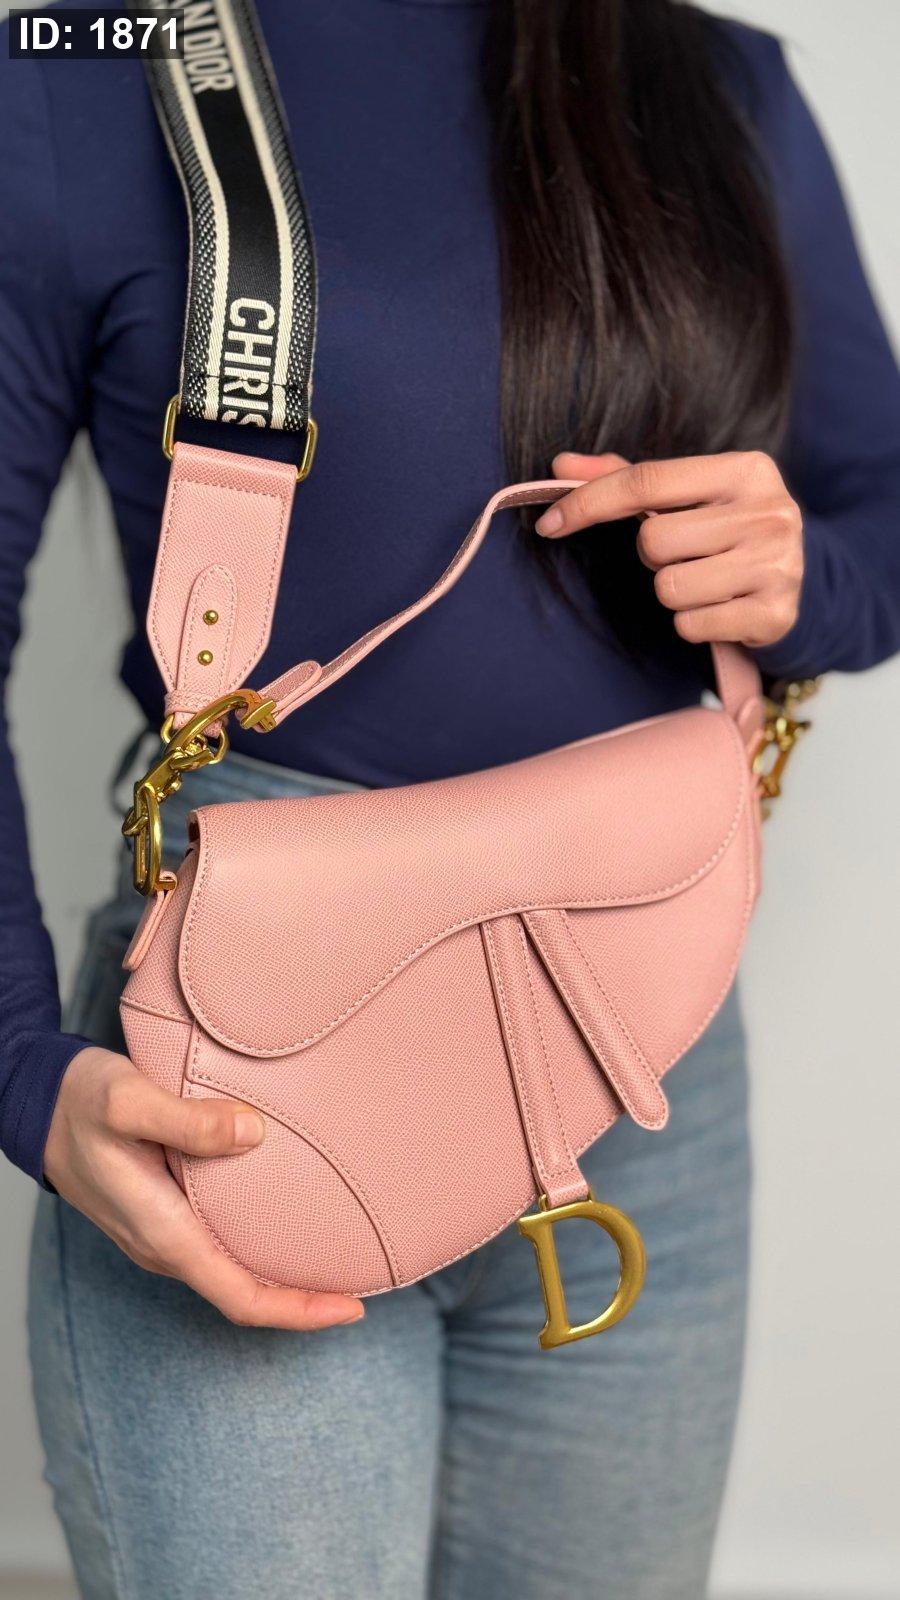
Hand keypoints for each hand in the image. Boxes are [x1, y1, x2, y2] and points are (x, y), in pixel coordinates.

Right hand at [44, 1046, 363, 1330]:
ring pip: (232, 1273)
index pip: (240, 1297)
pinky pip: (220, 1249)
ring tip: (337, 1258)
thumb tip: (253, 1133)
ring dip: (283, 1277)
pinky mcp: (163, 1215)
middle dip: (304, 1299)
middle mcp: (164, 1245)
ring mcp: (162, 1235)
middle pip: (244, 1294)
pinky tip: (286, 1224)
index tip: (352, 1306)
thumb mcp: (130, 1099)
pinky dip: (260, 1250)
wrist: (35, 1104)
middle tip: (365, 1282)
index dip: (299, 1311)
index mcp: (163, 1231)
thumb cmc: (79, 1101)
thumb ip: (190, 1120)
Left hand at [539, 450, 802, 647]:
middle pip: (653, 540)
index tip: (549, 523)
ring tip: (705, 581)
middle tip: (685, 554)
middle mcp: (769, 512)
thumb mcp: (690, 496)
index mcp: (746, 469)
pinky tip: (719, 607)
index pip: (646, 481)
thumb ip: (625, 478)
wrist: (801, 583)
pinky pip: (690, 624)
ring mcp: (778, 565)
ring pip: (669, 587)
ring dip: (673, 592)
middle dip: (653, 555)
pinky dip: (692, 622)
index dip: (589, 502)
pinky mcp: (774, 614)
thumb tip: (560, 467)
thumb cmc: (727, 531)